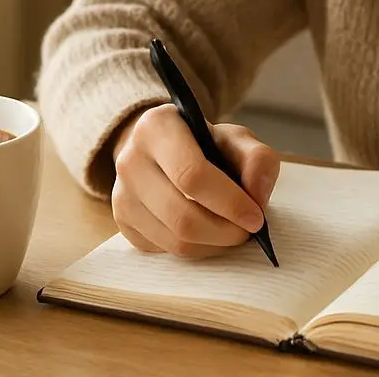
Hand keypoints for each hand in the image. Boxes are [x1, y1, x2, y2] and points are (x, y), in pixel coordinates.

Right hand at [110, 104, 280, 257]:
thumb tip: (257, 198)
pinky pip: (165, 250)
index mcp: (158, 127)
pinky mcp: (122, 223)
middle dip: (225, 231)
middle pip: (182, 216)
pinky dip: (197, 250)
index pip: (192, 175)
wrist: (164, 150)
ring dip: (214, 245)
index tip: (256, 217)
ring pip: (174, 240)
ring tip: (234, 232)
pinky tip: (210, 234)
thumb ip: (257, 160)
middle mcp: (130, 160)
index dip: (229, 202)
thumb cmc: (204, 144)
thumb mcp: (236, 138)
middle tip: (249, 231)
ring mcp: (121, 195)